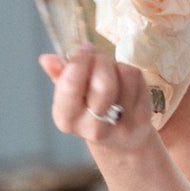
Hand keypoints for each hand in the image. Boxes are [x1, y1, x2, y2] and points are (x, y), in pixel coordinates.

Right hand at [39, 45, 153, 148]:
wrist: (120, 141)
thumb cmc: (90, 110)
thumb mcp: (70, 97)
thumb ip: (58, 76)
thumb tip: (47, 59)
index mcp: (67, 120)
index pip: (71, 84)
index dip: (79, 60)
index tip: (84, 49)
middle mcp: (93, 127)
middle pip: (103, 81)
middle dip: (100, 61)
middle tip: (98, 60)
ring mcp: (121, 125)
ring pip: (124, 74)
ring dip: (116, 65)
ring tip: (110, 72)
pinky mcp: (142, 118)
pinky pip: (138, 79)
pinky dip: (130, 71)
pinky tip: (124, 81)